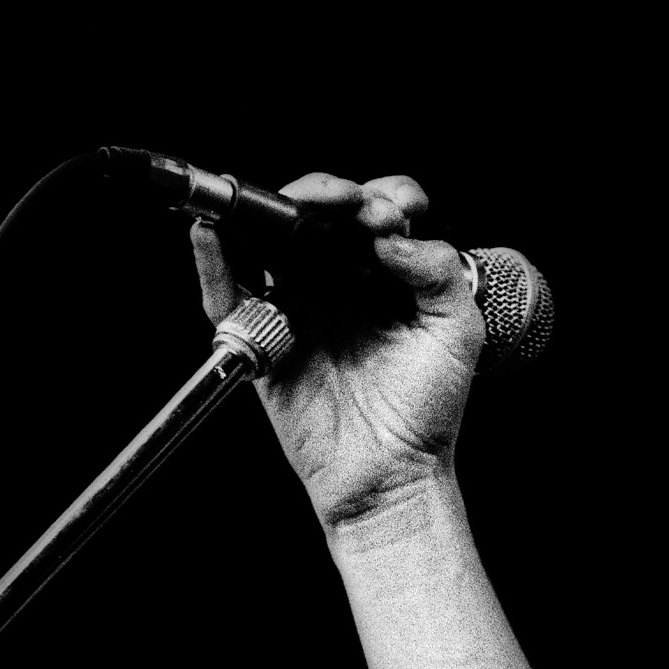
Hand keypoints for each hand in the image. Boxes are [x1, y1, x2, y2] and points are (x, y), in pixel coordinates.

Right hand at [192, 172, 484, 531]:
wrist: (391, 473)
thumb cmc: (427, 408)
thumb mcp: (457, 330)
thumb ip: (437, 271)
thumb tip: (389, 234)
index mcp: (390, 272)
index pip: (379, 211)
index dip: (383, 199)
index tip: (389, 216)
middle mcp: (342, 280)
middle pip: (322, 215)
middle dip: (330, 195)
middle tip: (344, 205)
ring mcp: (300, 303)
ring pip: (274, 240)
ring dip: (272, 212)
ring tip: (286, 206)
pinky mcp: (263, 335)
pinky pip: (228, 293)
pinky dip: (213, 260)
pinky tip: (211, 231)